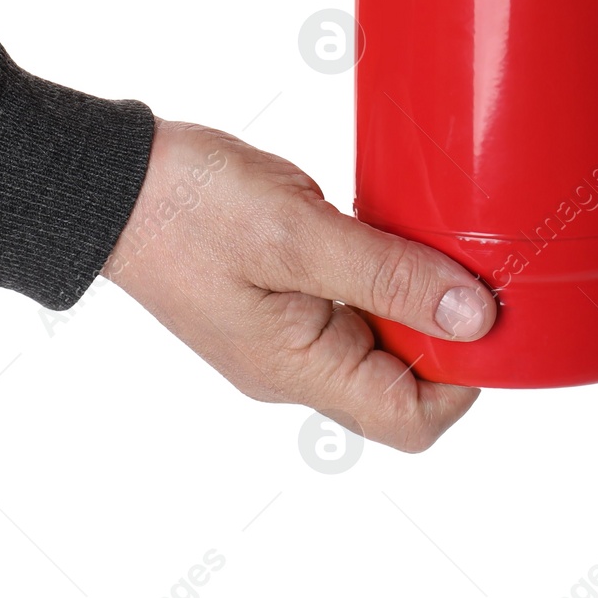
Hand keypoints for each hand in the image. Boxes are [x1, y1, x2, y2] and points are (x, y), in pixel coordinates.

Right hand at [104, 119, 496, 451]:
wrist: (109, 180)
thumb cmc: (188, 206)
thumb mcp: (295, 233)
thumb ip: (386, 274)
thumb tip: (476, 317)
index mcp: (298, 370)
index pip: (412, 417)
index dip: (466, 373)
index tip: (488, 305)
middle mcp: (293, 366)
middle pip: (401, 378)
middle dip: (443, 324)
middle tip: (463, 252)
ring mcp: (281, 331)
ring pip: (375, 334)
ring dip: (409, 290)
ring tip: (424, 232)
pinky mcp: (273, 293)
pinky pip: (345, 300)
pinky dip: (375, 268)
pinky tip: (379, 225)